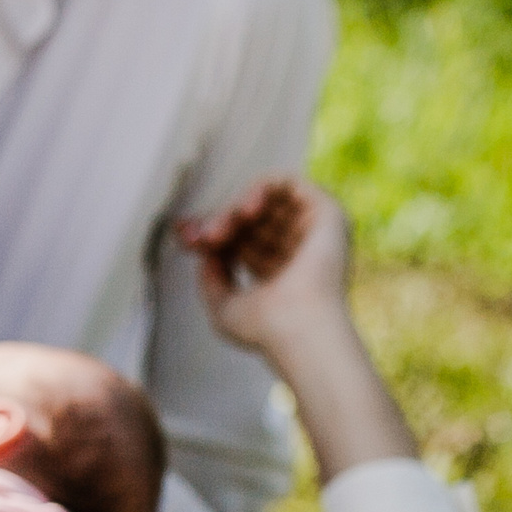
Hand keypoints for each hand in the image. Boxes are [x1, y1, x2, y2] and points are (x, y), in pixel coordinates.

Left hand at [176, 175, 352, 355]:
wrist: (296, 329)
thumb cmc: (265, 329)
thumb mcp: (223, 308)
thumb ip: (212, 279)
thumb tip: (207, 255)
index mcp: (278, 274)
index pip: (242, 241)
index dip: (213, 233)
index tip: (185, 237)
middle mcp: (299, 251)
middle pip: (250, 220)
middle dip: (219, 222)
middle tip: (202, 237)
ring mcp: (314, 232)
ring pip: (264, 201)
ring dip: (234, 209)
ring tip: (220, 232)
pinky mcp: (326, 214)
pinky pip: (287, 182)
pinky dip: (259, 188)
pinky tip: (245, 209)